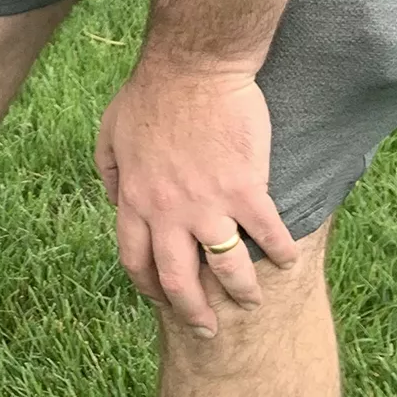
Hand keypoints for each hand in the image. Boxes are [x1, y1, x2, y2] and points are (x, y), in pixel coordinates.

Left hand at [95, 61, 296, 337]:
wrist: (192, 67)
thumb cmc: (150, 93)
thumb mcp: (110, 133)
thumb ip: (110, 174)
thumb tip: (116, 203)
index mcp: (135, 200)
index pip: (136, 262)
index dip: (150, 288)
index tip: (164, 299)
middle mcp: (168, 213)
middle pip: (178, 281)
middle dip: (193, 314)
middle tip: (206, 329)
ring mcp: (207, 204)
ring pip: (226, 268)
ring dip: (240, 292)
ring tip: (252, 301)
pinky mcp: (245, 189)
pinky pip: (266, 234)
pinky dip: (279, 252)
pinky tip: (286, 261)